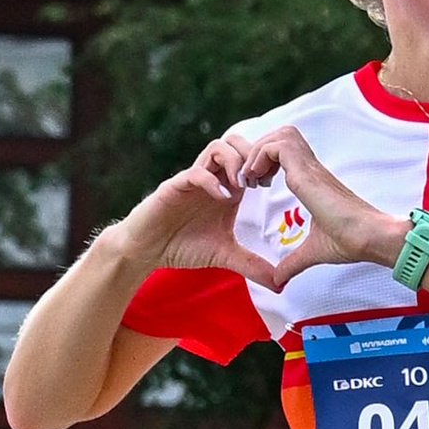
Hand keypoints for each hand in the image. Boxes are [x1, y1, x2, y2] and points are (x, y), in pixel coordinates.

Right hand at [113, 143, 281, 284]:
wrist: (147, 251)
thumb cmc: (183, 246)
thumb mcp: (225, 256)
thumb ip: (252, 265)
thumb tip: (280, 285)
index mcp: (227, 188)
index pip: (249, 158)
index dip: (265, 164)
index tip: (273, 184)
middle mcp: (212, 178)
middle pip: (236, 142)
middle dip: (252, 156)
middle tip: (259, 182)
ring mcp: (193, 179)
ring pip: (217, 148)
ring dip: (234, 163)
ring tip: (242, 187)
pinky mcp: (175, 186)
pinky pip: (195, 172)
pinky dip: (211, 181)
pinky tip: (223, 198)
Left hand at [232, 126, 408, 285]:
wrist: (369, 238)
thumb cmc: (350, 242)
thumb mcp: (312, 252)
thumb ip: (293, 263)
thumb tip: (279, 282)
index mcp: (312, 180)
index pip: (285, 152)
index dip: (265, 161)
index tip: (256, 186)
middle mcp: (311, 168)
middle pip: (280, 134)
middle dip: (258, 150)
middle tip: (250, 179)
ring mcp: (310, 167)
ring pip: (278, 134)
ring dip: (258, 152)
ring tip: (251, 179)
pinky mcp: (307, 171)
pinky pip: (276, 147)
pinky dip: (260, 158)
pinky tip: (257, 181)